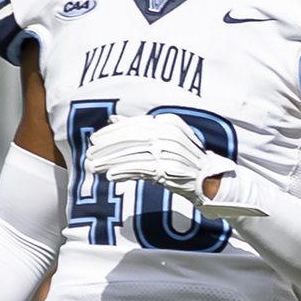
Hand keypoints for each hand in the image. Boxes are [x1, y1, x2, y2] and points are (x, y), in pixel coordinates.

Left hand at [82, 114, 263, 218]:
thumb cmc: (184, 160)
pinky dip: (124, 172)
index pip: (134, 125)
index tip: (94, 140)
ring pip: (132, 155)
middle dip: (107, 148)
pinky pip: (141, 170)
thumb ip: (139, 129)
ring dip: (110, 162)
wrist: (211, 181)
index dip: (111, 133)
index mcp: (168, 123)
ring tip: (93, 167)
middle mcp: (170, 135)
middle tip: (89, 154)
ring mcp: (171, 152)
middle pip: (131, 140)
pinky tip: (110, 175)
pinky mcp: (170, 170)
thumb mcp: (165, 138)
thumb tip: (113, 119)